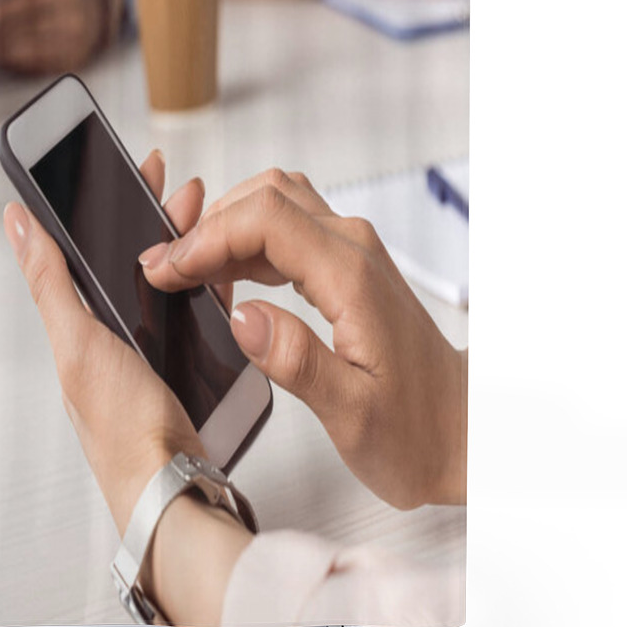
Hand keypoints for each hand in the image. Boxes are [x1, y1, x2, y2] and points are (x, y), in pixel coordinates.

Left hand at [0, 0, 108, 74]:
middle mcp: (78, 19)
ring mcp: (79, 44)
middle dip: (3, 36)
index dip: (6, 9)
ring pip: (38, 52)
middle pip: (34, 28)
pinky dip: (23, 66)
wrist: (100, 11)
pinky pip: (46, 67)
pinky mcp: (77, 63)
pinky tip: (7, 63)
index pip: (32, 0)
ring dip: (9, 54)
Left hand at [3, 151, 209, 534]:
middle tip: (180, 188)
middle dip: (156, 217)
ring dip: (184, 244)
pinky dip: (205, 285)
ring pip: (167, 281)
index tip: (137, 171)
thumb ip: (51, 283)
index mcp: (81, 324)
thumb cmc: (122, 428)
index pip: (89, 247)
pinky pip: (195, 312)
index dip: (111, 204)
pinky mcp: (185, 364)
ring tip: (204, 217)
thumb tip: (15, 222)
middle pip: (133, 260)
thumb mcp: (78, 344)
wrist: (173, 483)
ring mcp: (151, 349)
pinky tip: (219, 270)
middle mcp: (114, 334)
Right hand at [141, 169, 467, 509]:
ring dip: (224, 230)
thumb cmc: (416, 429)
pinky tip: (225, 279)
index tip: (167, 269)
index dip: (205, 236)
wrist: (460, 427)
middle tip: (166, 268)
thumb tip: (242, 317)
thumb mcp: (354, 414)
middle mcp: (354, 250)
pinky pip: (286, 232)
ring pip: (275, 206)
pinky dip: (245, 245)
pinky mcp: (346, 267)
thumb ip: (297, 361)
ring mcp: (352, 253)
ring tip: (187, 273)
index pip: (264, 220)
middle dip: (206, 226)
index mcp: (351, 278)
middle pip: (265, 197)